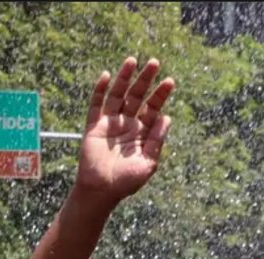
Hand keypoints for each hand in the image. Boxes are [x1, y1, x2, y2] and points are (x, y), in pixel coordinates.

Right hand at [75, 57, 174, 203]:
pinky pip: (96, 105)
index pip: (153, 108)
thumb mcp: (148, 162)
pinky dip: (99, 90)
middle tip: (154, 63)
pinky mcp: (94, 127)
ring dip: (124, 78)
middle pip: (137, 96)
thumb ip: (157, 140)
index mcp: (142, 133)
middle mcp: (127, 125)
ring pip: (117, 95)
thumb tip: (166, 117)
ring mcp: (110, 124)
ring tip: (132, 61)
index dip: (161, 94)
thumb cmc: (126, 181)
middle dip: (145, 80)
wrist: (101, 191)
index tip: (169, 82)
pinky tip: (106, 76)